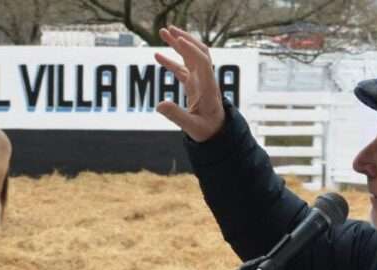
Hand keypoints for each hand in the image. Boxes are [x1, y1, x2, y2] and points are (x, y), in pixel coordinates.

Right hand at [153, 26, 224, 141]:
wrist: (219, 134)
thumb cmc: (208, 131)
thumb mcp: (192, 127)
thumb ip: (176, 116)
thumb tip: (159, 105)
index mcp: (207, 87)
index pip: (201, 61)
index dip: (190, 49)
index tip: (177, 39)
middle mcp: (205, 80)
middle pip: (197, 52)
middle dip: (184, 39)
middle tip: (168, 29)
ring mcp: (200, 81)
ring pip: (190, 57)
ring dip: (178, 44)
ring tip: (163, 33)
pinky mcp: (194, 85)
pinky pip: (182, 68)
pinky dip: (171, 61)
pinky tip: (158, 56)